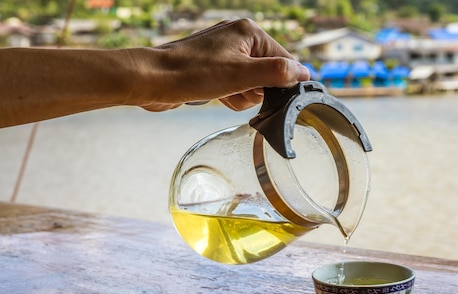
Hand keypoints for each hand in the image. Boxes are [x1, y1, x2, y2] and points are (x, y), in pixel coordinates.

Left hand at [133, 19, 310, 111]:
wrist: (152, 80)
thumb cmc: (192, 74)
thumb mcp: (241, 76)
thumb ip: (277, 73)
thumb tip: (304, 73)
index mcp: (249, 32)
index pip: (284, 60)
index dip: (281, 82)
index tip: (269, 95)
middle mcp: (238, 38)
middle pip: (269, 73)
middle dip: (256, 90)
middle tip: (237, 91)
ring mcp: (225, 53)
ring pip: (252, 83)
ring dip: (242, 95)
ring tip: (224, 94)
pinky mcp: (214, 67)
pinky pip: (236, 86)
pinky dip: (230, 95)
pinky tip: (217, 96)